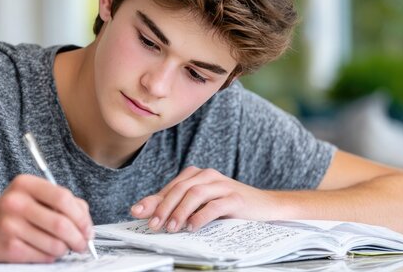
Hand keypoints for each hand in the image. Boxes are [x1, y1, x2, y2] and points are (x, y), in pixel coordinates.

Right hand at [0, 174, 93, 262]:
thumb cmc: (15, 211)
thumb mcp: (35, 196)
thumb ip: (64, 203)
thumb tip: (87, 228)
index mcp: (26, 184)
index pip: (63, 198)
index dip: (81, 216)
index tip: (87, 228)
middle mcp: (16, 202)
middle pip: (61, 223)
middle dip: (78, 238)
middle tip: (82, 244)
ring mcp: (10, 226)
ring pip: (55, 244)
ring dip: (64, 249)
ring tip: (61, 246)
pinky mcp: (8, 248)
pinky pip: (43, 257)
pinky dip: (51, 256)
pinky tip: (44, 249)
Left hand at [130, 166, 279, 232]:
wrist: (264, 207)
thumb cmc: (228, 206)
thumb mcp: (199, 205)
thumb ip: (173, 205)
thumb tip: (142, 210)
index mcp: (196, 175)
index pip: (171, 187)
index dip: (154, 200)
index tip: (138, 213)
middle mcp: (207, 176)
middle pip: (180, 189)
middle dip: (163, 207)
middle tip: (154, 224)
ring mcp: (222, 185)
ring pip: (194, 194)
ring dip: (180, 212)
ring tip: (171, 227)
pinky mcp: (235, 198)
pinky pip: (214, 205)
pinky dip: (201, 216)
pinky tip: (192, 226)